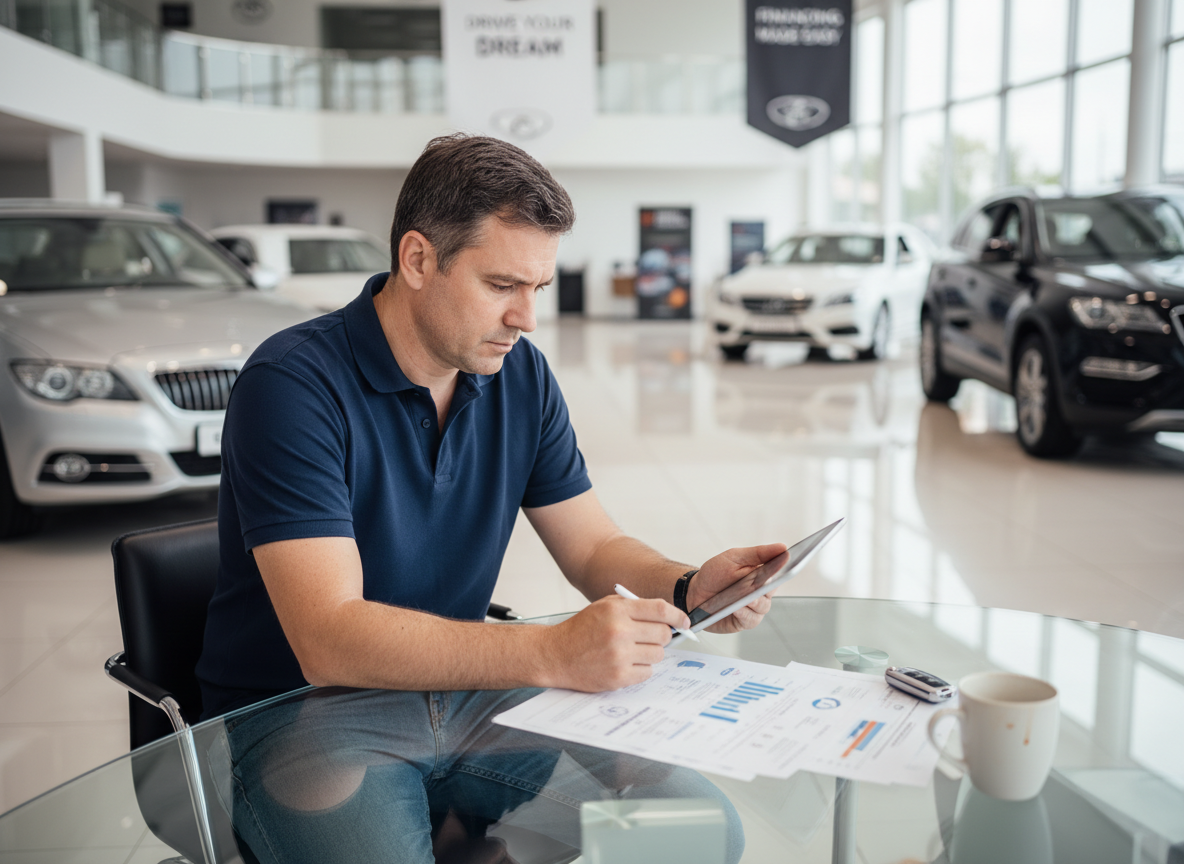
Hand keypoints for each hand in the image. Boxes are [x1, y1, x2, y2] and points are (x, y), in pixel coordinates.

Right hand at [542, 595, 687, 691]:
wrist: (556, 655)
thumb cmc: (581, 630)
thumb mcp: (604, 607)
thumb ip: (634, 607)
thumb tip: (667, 616)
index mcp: (617, 610)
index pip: (660, 609)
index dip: (677, 616)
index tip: (684, 622)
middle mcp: (619, 631)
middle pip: (663, 634)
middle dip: (662, 636)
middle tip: (650, 638)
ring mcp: (619, 656)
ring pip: (658, 655)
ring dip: (649, 653)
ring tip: (631, 651)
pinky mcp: (618, 676)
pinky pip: (647, 672)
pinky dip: (640, 669)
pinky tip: (624, 663)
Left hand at [686, 542, 787, 633]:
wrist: (694, 592)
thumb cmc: (715, 574)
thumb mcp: (735, 557)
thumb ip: (758, 553)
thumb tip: (782, 548)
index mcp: (762, 574)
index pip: (780, 571)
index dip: (784, 568)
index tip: (786, 562)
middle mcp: (761, 592)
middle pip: (771, 590)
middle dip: (765, 586)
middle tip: (758, 581)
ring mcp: (754, 608)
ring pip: (763, 606)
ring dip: (753, 601)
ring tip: (744, 596)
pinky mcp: (744, 621)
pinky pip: (751, 619)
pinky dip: (744, 613)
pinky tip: (737, 607)